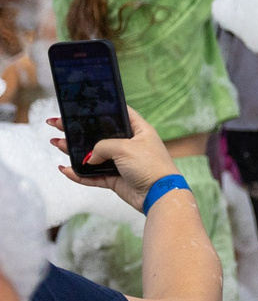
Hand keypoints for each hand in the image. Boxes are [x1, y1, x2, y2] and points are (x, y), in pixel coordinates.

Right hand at [53, 111, 178, 211]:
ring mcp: (122, 163)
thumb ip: (102, 147)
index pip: (119, 114)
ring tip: (57, 143)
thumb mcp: (125, 148)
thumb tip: (90, 158)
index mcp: (139, 131)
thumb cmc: (150, 166)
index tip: (83, 105)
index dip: (101, 109)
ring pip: (93, 156)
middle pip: (99, 135)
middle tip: (58, 124)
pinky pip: (93, 176)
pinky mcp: (115, 179)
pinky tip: (65, 169)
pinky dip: (79, 174)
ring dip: (74, 151)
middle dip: (78, 130)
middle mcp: (130, 145)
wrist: (159, 195)